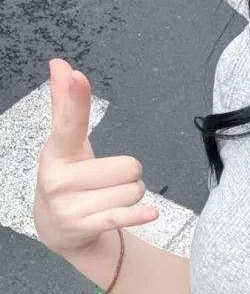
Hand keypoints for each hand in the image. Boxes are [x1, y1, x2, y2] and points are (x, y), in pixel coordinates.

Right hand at [34, 59, 158, 254]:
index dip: (77, 99)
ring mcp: (69, 204)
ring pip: (132, 190)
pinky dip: (139, 215)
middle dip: (128, 175)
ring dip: (130, 196)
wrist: (57, 229)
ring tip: (106, 200)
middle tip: (106, 182)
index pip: (70, 122)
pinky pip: (122, 215)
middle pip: (129, 166)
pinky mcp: (83, 225)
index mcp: (56, 152)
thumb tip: (60, 63)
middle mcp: (58, 177)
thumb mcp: (66, 144)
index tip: (81, 77)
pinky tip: (150, 214)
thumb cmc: (68, 178)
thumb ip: (64, 104)